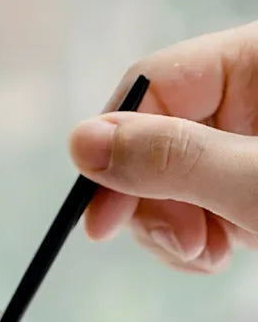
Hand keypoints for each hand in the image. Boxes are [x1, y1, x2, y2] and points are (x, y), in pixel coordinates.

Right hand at [69, 21, 257, 271]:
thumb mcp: (254, 181)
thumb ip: (171, 158)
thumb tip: (81, 142)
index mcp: (252, 64)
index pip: (150, 89)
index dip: (114, 153)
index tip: (100, 222)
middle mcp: (242, 99)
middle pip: (148, 143)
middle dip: (151, 205)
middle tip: (184, 245)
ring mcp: (238, 147)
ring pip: (160, 183)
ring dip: (170, 232)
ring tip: (208, 256)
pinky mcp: (237, 188)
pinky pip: (186, 209)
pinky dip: (189, 242)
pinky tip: (216, 257)